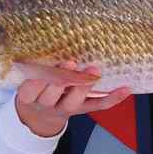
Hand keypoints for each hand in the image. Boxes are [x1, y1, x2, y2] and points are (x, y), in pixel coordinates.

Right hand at [15, 61, 130, 137]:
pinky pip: (98, 106)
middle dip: (61, 80)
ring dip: (84, 87)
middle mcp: (46, 104)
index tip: (44, 66)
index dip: (36, 81)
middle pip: (51, 96)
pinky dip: (113, 98)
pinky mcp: (82, 110)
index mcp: (29, 96)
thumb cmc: (35, 88)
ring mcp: (65, 108)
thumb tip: (40, 37)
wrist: (40, 116)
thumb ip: (33, 66)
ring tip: (93, 71)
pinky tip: (125, 88)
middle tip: (70, 62)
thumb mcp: (26, 79)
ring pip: (73, 102)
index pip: (29, 90)